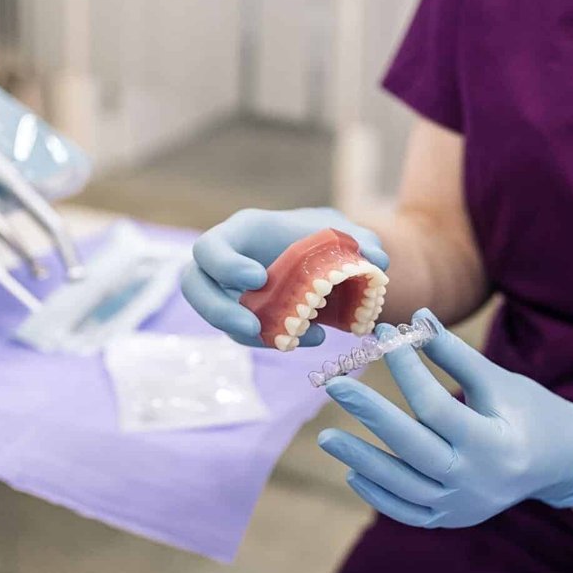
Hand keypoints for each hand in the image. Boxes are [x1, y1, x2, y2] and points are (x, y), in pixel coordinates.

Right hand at [183, 207, 388, 347]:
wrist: (327, 260)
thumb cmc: (326, 237)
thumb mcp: (344, 232)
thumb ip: (362, 240)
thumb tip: (377, 259)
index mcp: (241, 233)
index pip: (210, 248)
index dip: (225, 265)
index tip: (258, 279)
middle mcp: (226, 263)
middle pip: (196, 287)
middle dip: (217, 310)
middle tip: (251, 326)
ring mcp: (230, 293)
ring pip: (218, 318)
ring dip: (248, 335)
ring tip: (290, 341)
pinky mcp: (244, 316)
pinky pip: (245, 335)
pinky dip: (272, 340)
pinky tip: (307, 339)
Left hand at [317, 310, 572, 527]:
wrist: (563, 464)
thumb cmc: (532, 413)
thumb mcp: (500, 382)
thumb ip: (457, 356)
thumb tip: (417, 317)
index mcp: (493, 443)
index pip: (435, 406)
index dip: (407, 369)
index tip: (384, 336)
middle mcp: (476, 481)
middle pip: (412, 447)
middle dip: (370, 415)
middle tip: (334, 386)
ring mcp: (463, 506)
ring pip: (402, 487)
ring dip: (363, 462)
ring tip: (327, 437)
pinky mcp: (452, 519)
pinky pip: (408, 512)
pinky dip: (379, 495)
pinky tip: (354, 471)